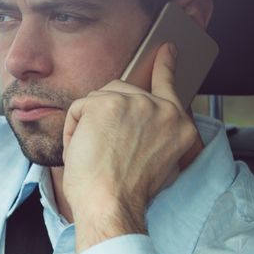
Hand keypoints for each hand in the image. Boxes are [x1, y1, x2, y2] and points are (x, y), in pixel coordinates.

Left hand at [60, 43, 202, 252]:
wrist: (110, 204)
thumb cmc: (127, 194)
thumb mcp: (160, 165)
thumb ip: (157, 137)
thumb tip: (140, 125)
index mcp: (179, 125)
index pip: (169, 85)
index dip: (165, 65)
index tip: (167, 49)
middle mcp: (163, 109)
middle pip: (121, 92)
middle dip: (105, 117)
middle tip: (104, 151)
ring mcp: (136, 102)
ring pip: (99, 100)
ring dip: (89, 126)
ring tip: (98, 155)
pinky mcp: (108, 103)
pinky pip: (79, 108)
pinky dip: (74, 130)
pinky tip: (85, 151)